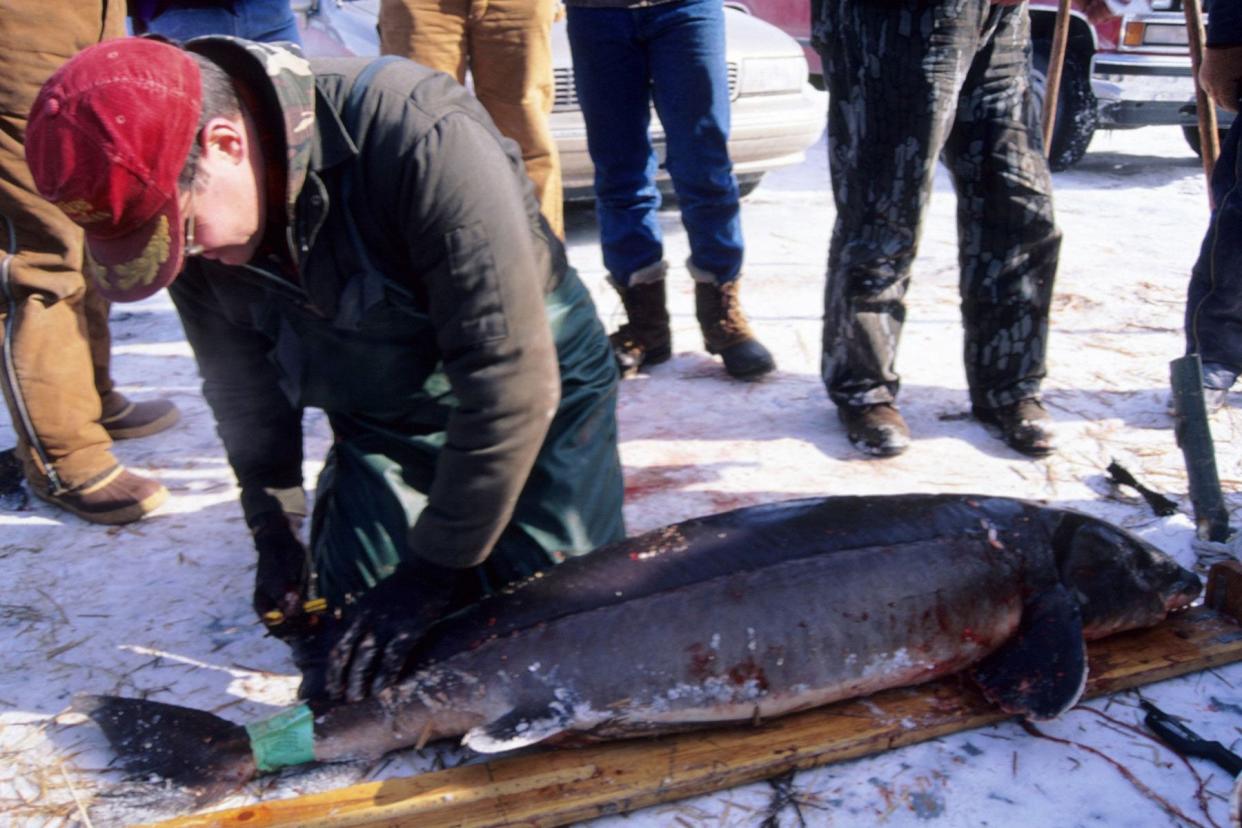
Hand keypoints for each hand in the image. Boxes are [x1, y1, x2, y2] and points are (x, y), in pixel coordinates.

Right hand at [252, 512, 312, 637]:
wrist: (283, 543)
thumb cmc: (275, 560)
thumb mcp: (276, 579)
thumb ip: (283, 597)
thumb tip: (290, 615)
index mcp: (263, 607)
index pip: (275, 628)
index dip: (288, 631)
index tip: (302, 627)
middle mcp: (275, 609)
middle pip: (288, 628)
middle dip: (301, 629)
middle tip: (315, 624)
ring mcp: (287, 604)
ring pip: (299, 622)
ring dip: (309, 625)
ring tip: (320, 622)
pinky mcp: (299, 597)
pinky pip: (306, 612)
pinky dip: (313, 615)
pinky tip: (322, 615)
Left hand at [326, 559, 475, 702]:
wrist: (427, 572)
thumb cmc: (404, 586)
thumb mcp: (376, 600)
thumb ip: (365, 619)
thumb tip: (358, 641)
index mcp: (359, 613)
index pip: (340, 645)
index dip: (335, 669)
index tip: (333, 685)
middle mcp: (367, 620)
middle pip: (348, 654)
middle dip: (343, 678)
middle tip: (341, 697)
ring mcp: (386, 625)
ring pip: (366, 658)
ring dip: (360, 681)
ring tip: (358, 697)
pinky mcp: (406, 631)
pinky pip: (392, 658)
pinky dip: (385, 676)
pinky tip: (381, 689)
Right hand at [1200, 46, 1241, 113]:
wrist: (1226, 36)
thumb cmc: (1239, 54)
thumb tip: (1240, 97)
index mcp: (1222, 86)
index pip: (1229, 106)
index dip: (1237, 108)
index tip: (1241, 108)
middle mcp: (1210, 86)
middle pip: (1220, 103)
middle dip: (1230, 104)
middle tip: (1239, 102)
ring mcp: (1204, 81)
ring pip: (1214, 96)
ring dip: (1223, 96)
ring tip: (1234, 91)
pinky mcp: (1202, 76)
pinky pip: (1210, 88)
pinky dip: (1218, 89)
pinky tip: (1226, 83)